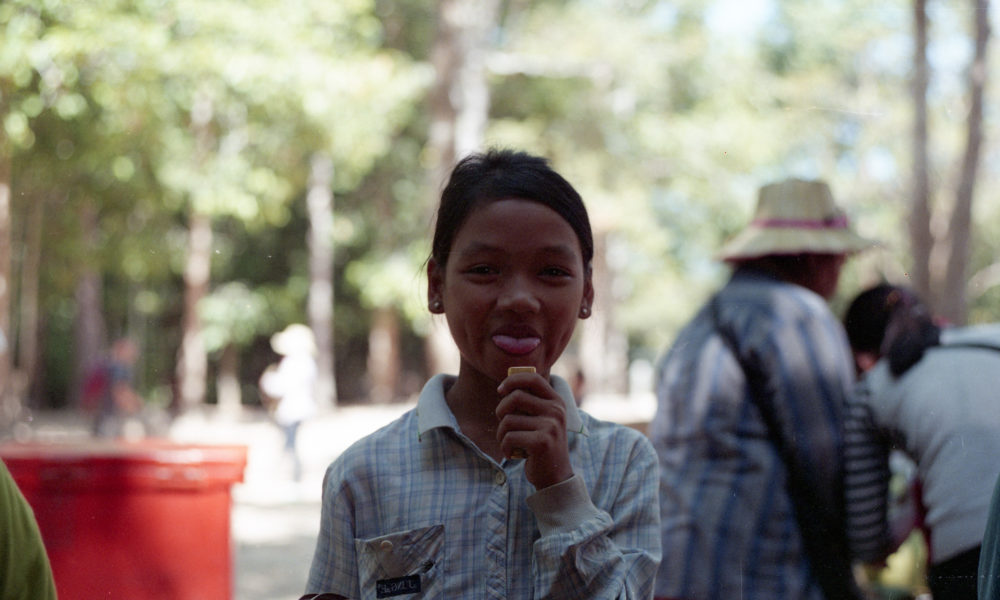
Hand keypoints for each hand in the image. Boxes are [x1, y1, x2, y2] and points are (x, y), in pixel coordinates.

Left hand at [495, 370, 573, 488]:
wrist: (555, 476)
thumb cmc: (540, 445)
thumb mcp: (540, 420)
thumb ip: (529, 403)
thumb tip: (505, 385)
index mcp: (556, 401)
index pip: (532, 378)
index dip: (512, 380)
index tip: (501, 390)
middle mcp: (556, 410)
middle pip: (515, 397)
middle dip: (501, 411)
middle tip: (504, 424)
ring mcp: (550, 426)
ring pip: (508, 420)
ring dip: (501, 434)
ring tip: (510, 443)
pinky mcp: (541, 442)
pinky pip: (509, 437)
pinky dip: (505, 448)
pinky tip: (513, 454)